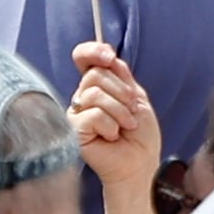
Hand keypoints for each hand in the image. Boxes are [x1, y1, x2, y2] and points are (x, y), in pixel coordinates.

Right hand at [68, 42, 163, 213]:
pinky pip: (92, 115)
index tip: (109, 56)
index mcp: (97, 86)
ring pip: (94, 94)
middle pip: (94, 75)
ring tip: (125, 126)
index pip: (83, 58)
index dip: (92, 51)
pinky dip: (110, 125)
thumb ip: (120, 75)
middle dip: (121, 92)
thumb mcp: (136, 96)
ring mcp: (75, 114)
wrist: (140, 162)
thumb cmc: (139, 134)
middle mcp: (82, 97)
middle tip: (131, 112)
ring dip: (119, 111)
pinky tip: (112, 137)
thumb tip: (108, 55)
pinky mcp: (73, 132)